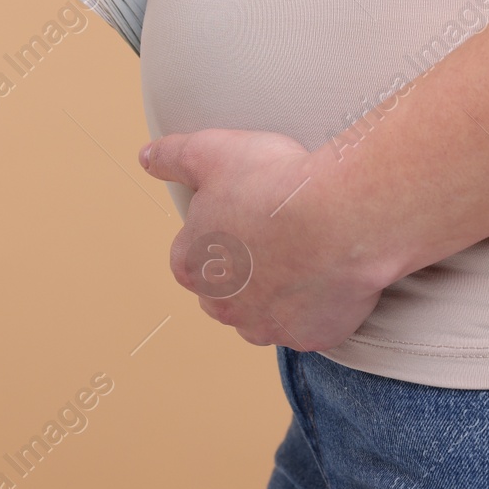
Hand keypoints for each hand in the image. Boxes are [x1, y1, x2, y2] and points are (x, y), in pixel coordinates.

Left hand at [142, 128, 396, 351]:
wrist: (341, 217)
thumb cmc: (275, 184)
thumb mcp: (213, 152)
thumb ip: (173, 156)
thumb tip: (147, 158)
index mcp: (191, 267)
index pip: (194, 253)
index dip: (222, 229)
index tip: (250, 209)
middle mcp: (223, 307)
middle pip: (229, 290)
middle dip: (247, 269)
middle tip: (280, 230)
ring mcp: (269, 327)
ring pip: (268, 314)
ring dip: (282, 292)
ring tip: (309, 252)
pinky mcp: (312, 336)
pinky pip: (313, 323)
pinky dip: (321, 305)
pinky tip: (334, 273)